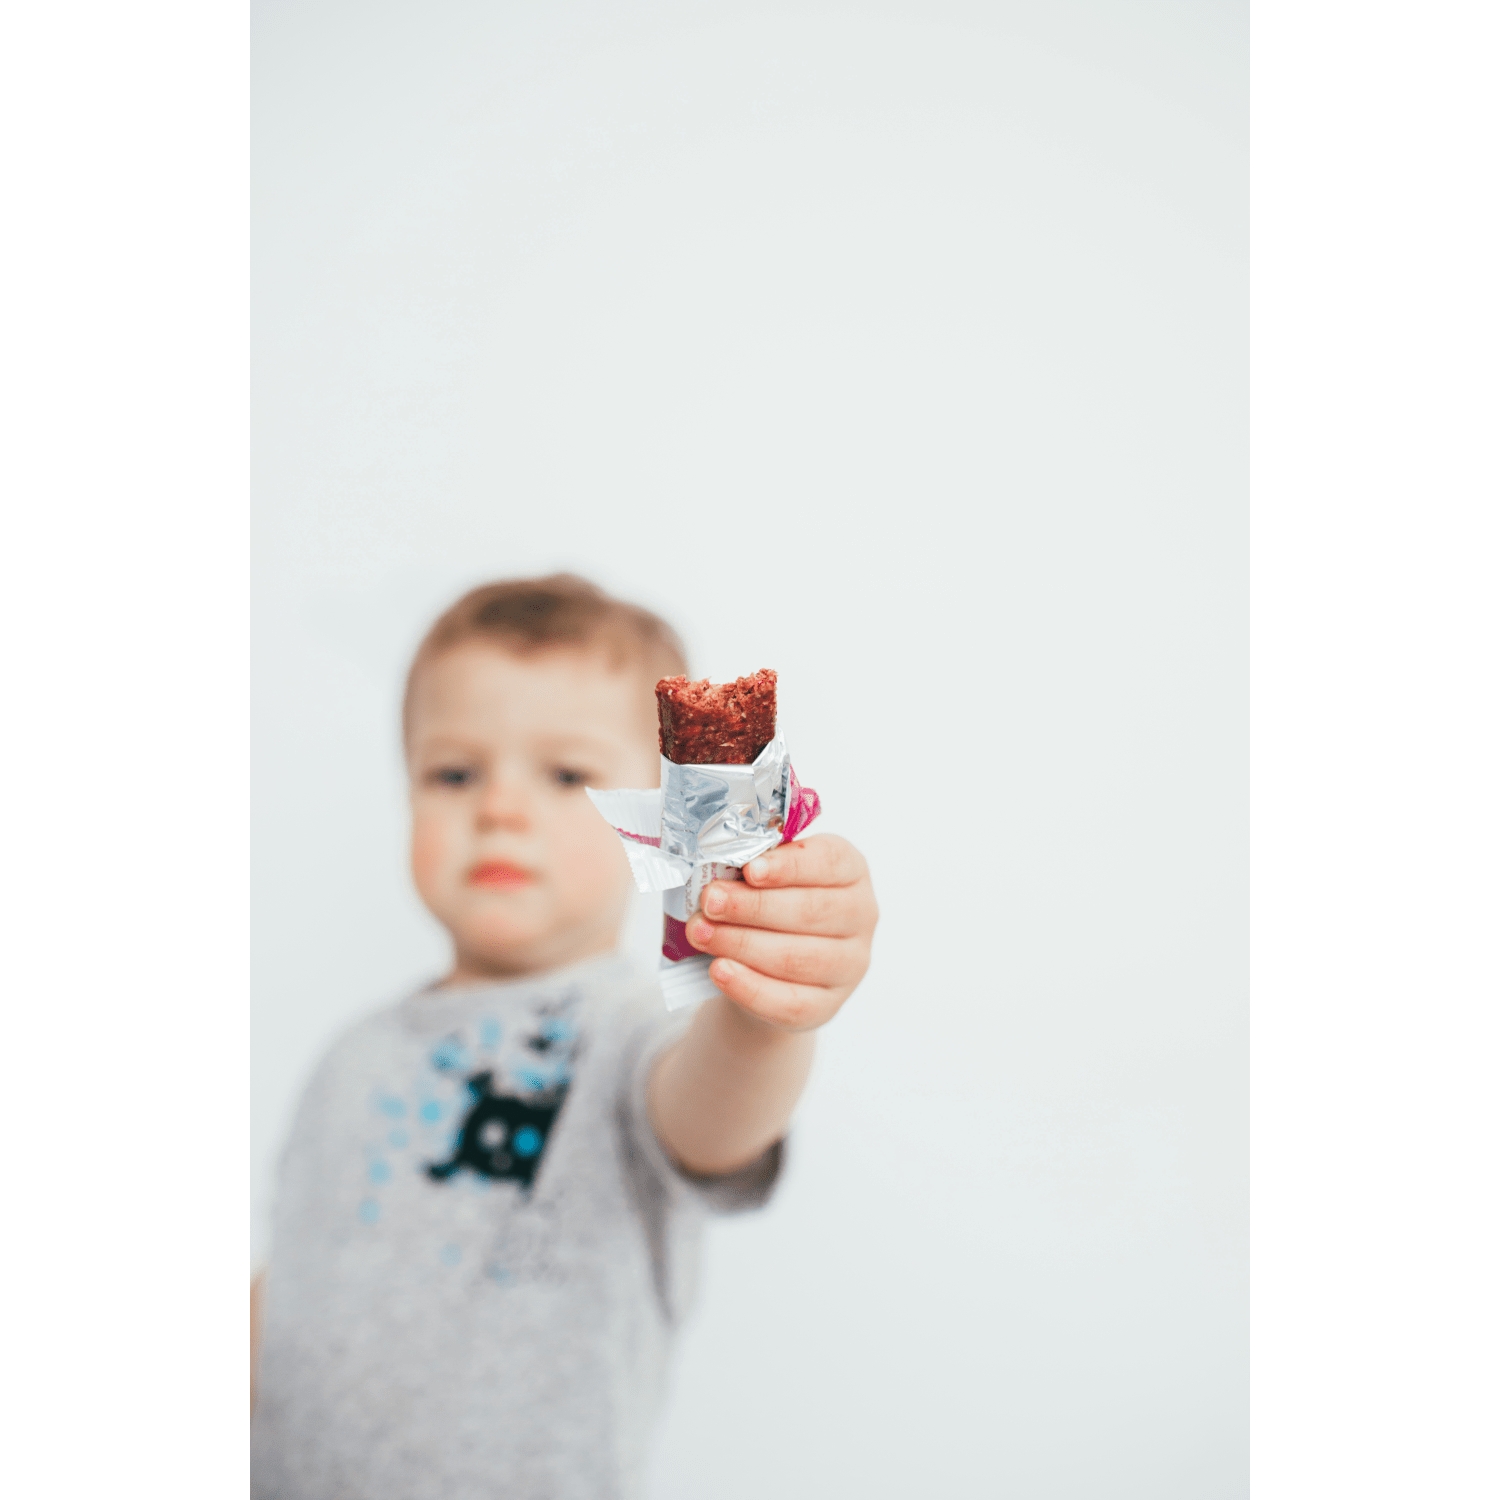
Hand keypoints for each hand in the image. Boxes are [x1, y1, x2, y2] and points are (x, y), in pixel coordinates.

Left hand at [685, 834, 877, 1030]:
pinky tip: (719, 970)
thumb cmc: (771, 907)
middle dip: (752, 906)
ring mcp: (849, 966)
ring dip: (741, 944)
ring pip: (796, 958)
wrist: (769, 968)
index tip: (749, 869)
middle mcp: (860, 916)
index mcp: (851, 871)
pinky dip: (748, 987)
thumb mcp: (769, 877)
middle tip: (709, 901)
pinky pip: (789, 1002)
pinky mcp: (827, 1006)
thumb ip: (752, 869)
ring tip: (701, 933)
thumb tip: (717, 872)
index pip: (828, 861)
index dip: (788, 866)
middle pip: (810, 911)